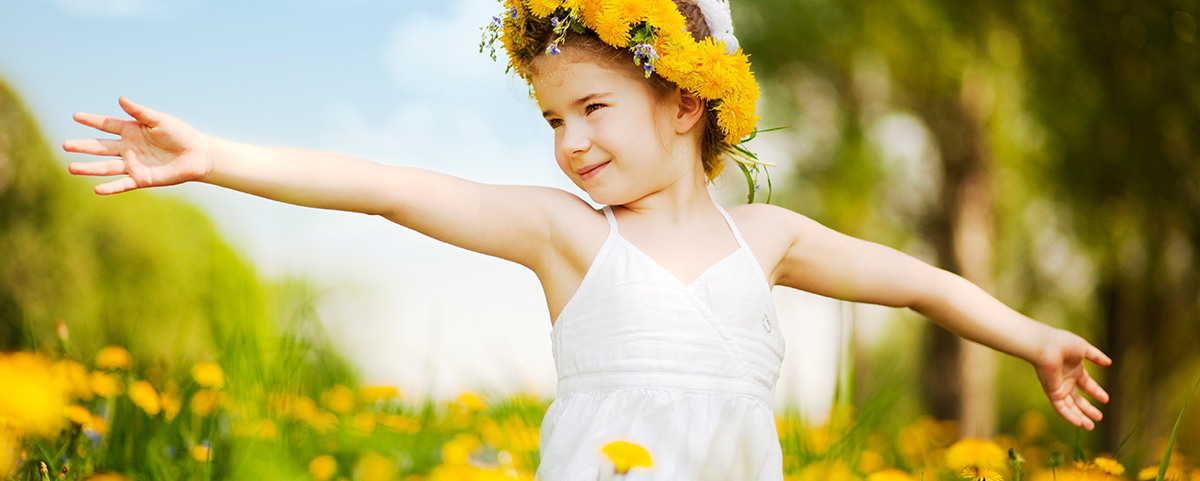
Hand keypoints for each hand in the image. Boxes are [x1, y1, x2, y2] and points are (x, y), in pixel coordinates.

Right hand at [64, 97, 208, 194]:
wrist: (196, 154)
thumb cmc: (180, 134)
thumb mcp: (159, 120)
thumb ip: (140, 112)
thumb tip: (120, 99)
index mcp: (131, 130)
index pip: (107, 125)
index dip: (92, 121)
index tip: (76, 116)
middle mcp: (128, 148)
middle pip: (101, 147)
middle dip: (83, 146)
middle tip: (65, 145)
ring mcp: (133, 164)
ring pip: (106, 167)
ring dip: (89, 168)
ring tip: (71, 168)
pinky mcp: (142, 179)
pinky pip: (123, 184)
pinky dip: (111, 187)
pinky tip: (97, 190)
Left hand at [1033, 328, 1111, 429]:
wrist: (1046, 346)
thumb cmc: (1063, 343)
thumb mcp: (1084, 349)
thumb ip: (1096, 357)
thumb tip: (1109, 363)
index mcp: (1074, 370)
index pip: (1086, 385)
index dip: (1096, 392)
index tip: (1106, 399)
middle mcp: (1066, 380)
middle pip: (1078, 399)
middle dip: (1088, 409)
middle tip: (1099, 417)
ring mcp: (1058, 387)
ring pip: (1070, 407)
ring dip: (1080, 417)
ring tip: (1091, 426)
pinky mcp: (1052, 392)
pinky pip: (1061, 408)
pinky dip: (1069, 416)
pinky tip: (1079, 424)